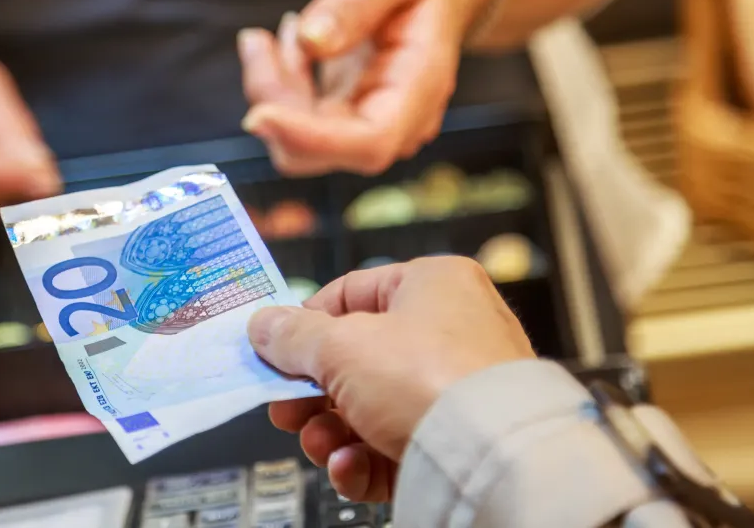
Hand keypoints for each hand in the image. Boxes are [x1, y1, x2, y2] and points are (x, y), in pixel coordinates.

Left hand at [239, 0, 499, 175]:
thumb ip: (356, 1)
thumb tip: (311, 42)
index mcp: (422, 86)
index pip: (370, 141)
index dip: (312, 139)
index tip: (258, 114)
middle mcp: (398, 118)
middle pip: (323, 149)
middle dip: (276, 102)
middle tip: (259, 39)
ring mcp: (368, 120)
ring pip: (299, 139)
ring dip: (272, 89)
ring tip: (286, 26)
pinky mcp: (343, 115)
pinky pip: (296, 119)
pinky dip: (277, 84)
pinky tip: (288, 39)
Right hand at [248, 257, 533, 501]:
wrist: (490, 459)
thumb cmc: (431, 380)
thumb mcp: (342, 346)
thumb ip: (294, 336)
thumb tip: (263, 326)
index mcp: (432, 285)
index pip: (351, 294)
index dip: (306, 325)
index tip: (273, 353)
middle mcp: (449, 332)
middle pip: (355, 360)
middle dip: (313, 393)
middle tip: (286, 410)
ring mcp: (453, 391)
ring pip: (368, 409)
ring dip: (331, 432)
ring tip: (321, 445)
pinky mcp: (451, 442)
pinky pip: (391, 445)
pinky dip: (363, 460)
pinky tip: (353, 468)